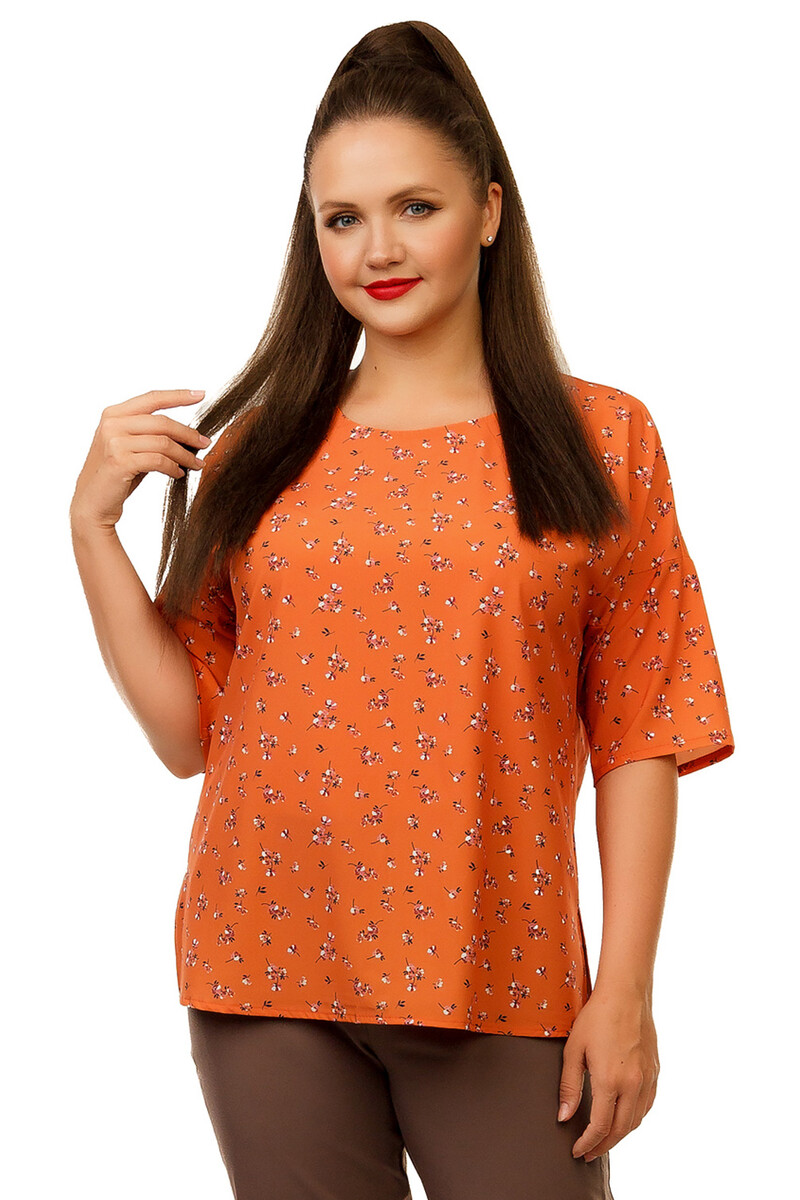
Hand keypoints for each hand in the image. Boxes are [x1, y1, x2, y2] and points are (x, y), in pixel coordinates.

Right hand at [70, 388, 211, 533]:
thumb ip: (150, 434)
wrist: (92, 503)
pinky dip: (174, 468)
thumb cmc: (115, 476)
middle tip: (205, 443)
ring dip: (185, 455)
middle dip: (188, 433)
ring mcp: (114, 442)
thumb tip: (188, 432)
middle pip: (162, 422)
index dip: (178, 396)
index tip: (201, 395)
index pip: (152, 398)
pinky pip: (159, 460)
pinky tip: (179, 473)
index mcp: (113, 414)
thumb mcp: (130, 447)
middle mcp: (112, 424)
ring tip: (196, 464)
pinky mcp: (120, 461)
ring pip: (163, 443)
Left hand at [557, 985, 658, 1161]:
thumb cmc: (596, 1017)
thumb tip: (564, 1117)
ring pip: (636, 1121)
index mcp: (610, 1080)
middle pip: (620, 1130)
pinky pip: (646, 1106)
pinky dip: (634, 1118)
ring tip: (603, 1139)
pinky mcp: (655, 1072)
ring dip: (619, 1135)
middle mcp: (633, 1085)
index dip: (587, 1144)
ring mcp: (648, 1079)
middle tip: (588, 1153)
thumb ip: (569, 1086)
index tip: (576, 1151)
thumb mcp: (574, 1050)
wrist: (626, 994)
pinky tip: (623, 1118)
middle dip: (603, 1146)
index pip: (600, 1127)